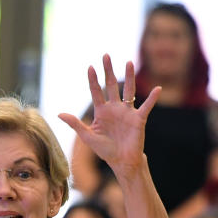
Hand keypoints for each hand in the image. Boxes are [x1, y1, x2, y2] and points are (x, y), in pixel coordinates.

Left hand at [58, 54, 159, 174]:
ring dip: (129, 77)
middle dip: (108, 71)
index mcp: (101, 112)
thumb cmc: (105, 150)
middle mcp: (114, 108)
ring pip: (128, 91)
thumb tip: (59, 113)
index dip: (93, 80)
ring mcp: (127, 112)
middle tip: (106, 55)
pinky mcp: (138, 119)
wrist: (121, 162)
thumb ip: (75, 124)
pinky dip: (152, 98)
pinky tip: (158, 89)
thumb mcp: (87, 137)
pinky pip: (146, 106)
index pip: (96, 91)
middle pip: (112, 85)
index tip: (90, 67)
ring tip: (129, 62)